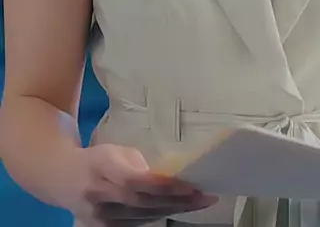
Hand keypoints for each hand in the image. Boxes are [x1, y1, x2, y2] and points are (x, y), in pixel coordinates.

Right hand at [64, 144, 216, 226]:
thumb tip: (166, 178)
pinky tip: (177, 209)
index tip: (191, 185)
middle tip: (205, 196)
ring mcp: (99, 217)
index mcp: (102, 166)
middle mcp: (99, 195)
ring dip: (173, 210)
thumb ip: (138, 164)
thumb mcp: (116, 151)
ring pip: (143, 217)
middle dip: (177, 201)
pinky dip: (159, 216)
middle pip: (143, 203)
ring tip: (199, 202)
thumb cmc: (96, 159)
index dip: (164, 186)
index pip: (137, 181)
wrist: (62, 179)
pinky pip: (137, 224)